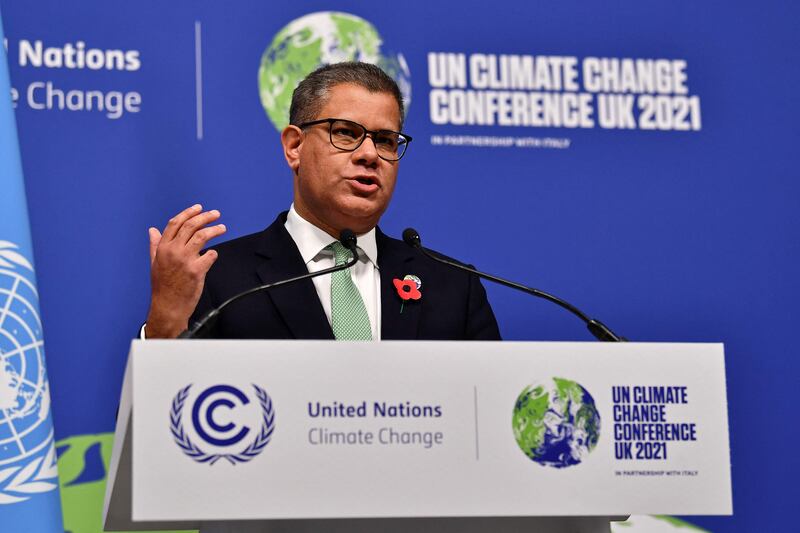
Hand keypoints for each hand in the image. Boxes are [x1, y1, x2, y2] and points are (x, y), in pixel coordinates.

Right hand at [145, 204, 226, 337]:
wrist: (168, 307)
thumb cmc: (163, 286)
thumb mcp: (154, 263)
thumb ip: (155, 245)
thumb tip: (152, 230)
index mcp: (162, 248)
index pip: (175, 223)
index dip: (188, 213)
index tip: (199, 208)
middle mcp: (173, 251)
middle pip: (191, 226)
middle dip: (205, 217)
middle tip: (216, 214)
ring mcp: (185, 260)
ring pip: (202, 236)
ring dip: (214, 229)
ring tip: (222, 228)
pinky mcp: (197, 270)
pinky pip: (210, 255)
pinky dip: (214, 253)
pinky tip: (213, 254)